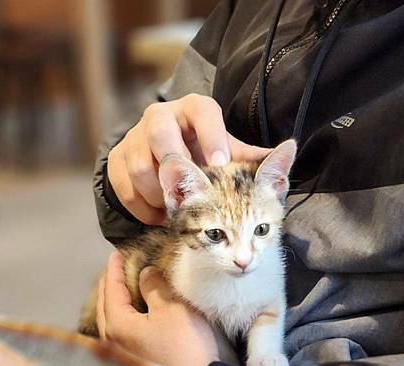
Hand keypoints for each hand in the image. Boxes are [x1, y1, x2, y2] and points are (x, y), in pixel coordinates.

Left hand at [97, 251, 218, 365]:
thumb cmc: (185, 345)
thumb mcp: (171, 307)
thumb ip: (154, 286)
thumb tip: (145, 273)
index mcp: (118, 325)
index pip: (111, 289)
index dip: (115, 269)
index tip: (116, 253)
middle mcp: (113, 340)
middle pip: (106, 304)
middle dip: (111, 284)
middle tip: (118, 267)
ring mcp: (122, 352)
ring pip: (112, 318)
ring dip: (118, 299)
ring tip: (126, 285)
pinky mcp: (134, 359)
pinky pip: (122, 329)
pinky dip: (125, 314)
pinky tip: (135, 310)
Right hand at [108, 94, 271, 224]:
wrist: (155, 155)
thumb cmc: (199, 152)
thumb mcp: (222, 149)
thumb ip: (247, 156)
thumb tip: (287, 155)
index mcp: (192, 111)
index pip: (202, 112)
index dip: (211, 136)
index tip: (221, 163)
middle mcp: (161, 117)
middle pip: (160, 133)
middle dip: (175, 167)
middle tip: (190, 195)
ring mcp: (134, 138)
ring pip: (140, 167)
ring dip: (160, 196)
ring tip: (176, 213)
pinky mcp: (116, 160)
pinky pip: (126, 189)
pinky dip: (144, 209)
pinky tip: (160, 216)